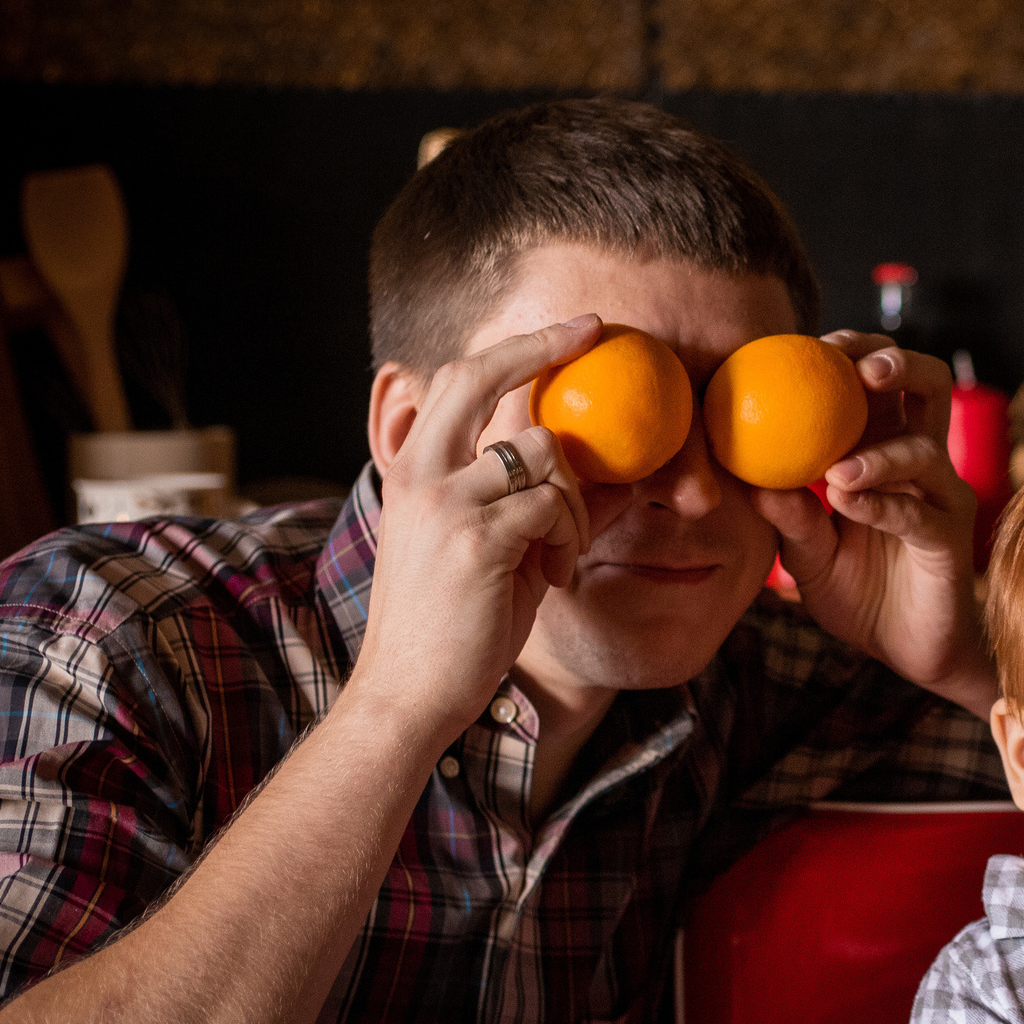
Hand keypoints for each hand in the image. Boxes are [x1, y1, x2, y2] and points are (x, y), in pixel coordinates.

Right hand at [355, 317, 598, 743]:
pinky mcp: (478, 538)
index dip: (518, 348)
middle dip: (542, 344)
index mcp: (413, 471)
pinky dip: (570, 539)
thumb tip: (616, 471)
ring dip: (572, 504)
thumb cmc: (452, 626)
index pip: (458, 380)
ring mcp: (445, 503)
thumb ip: (530, 502)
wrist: (407, 694)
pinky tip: (550, 578)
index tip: (574, 329)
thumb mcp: (486, 549)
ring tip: (555, 554)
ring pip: (544, 453)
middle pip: (481, 375)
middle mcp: (420, 474)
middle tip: (592, 333)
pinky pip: (557, 507)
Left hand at [755, 333, 997, 716]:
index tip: (813, 344)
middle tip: (856, 365)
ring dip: (880, 451)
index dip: (855, 352)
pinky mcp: (950, 537)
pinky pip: (919, 511)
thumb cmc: (859, 595)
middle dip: (895, 362)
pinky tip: (849, 504)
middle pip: (930, 384)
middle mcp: (921, 462)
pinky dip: (881, 503)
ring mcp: (942, 497)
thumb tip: (745, 479)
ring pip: (926, 448)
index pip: (881, 381)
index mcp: (887, 449)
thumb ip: (787, 517)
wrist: (907, 653)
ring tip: (835, 470)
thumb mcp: (808, 555)